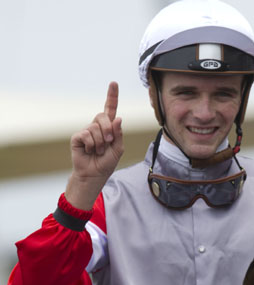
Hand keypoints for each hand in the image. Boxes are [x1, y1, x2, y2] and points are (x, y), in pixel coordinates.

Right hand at [66, 82, 123, 208]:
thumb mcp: (118, 149)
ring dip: (100, 143)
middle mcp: (97, 126)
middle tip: (108, 143)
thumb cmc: (106, 163)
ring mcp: (86, 130)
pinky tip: (88, 151)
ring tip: (98, 151)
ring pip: (95, 128)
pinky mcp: (77, 137)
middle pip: (103, 116)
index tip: (114, 83)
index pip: (110, 109)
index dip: (112, 96)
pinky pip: (86, 135)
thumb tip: (118, 118)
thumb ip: (118, 134)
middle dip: (108, 130)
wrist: (94, 175)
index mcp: (109, 127)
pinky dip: (90, 145)